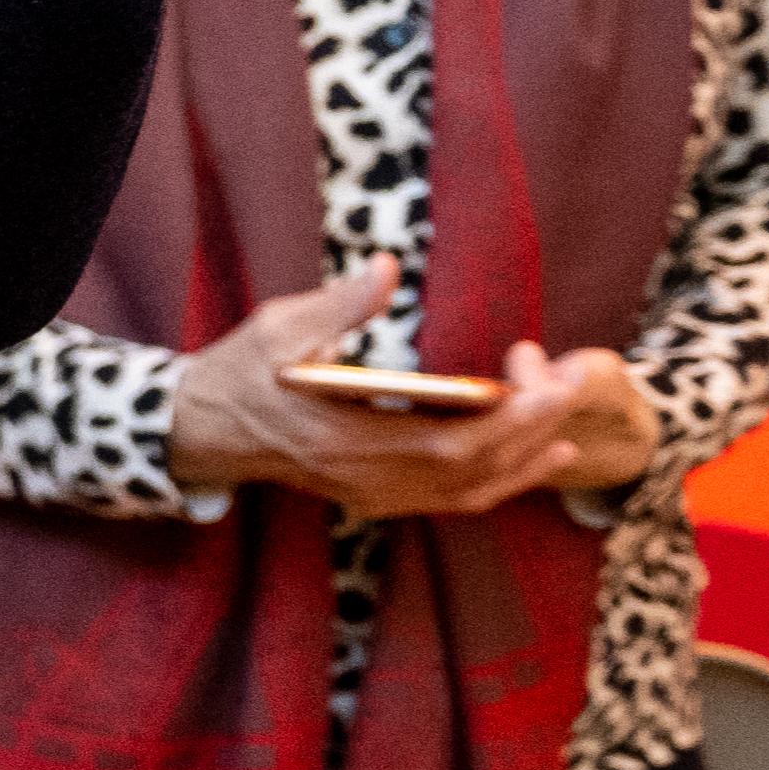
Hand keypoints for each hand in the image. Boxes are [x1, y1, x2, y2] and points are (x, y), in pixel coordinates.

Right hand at [164, 271, 662, 514]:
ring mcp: (373, 494)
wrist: (203, 430)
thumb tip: (385, 269)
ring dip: (525, 461)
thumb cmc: (237, 374)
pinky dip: (499, 481)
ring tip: (565, 426)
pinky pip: (453, 500)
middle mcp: (367, 478)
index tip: (538, 373)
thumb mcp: (278, 328)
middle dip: (532, 427)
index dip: (509, 417)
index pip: (450, 442)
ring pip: (471, 491)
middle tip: (564, 381)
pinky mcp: (377, 497)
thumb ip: (338, 304)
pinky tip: (532, 460)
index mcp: (346, 438)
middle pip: (475, 468)